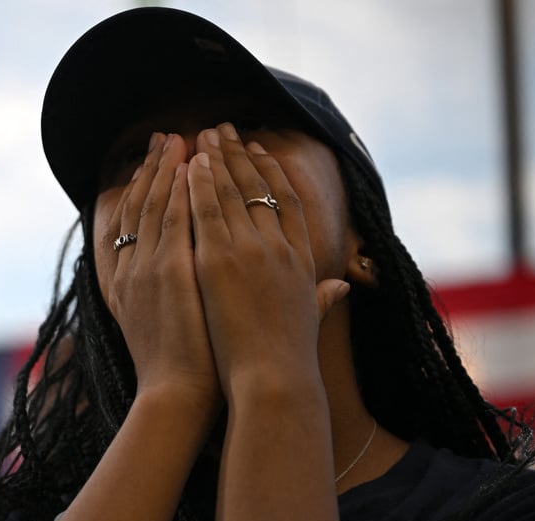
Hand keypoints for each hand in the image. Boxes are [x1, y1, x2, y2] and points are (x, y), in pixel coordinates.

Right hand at [100, 132, 220, 415]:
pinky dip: (180, 189)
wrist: (175, 398)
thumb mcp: (162, 330)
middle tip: (165, 138)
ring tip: (178, 139)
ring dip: (165, 169)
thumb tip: (176, 285)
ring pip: (153, 205)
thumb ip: (164, 300)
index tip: (153, 166)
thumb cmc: (178, 372)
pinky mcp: (168, 270)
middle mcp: (129, 270)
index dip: (140, 192)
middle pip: (137, 207)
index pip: (129, 226)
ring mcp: (146, 268)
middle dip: (151, 170)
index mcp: (125, 283)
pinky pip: (173, 218)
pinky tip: (191, 165)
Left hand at [186, 123, 349, 397]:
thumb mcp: (311, 320)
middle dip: (241, 153)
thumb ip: (324, 297)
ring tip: (205, 133)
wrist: (273, 380)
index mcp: (302, 260)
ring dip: (219, 158)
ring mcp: (250, 250)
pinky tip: (191, 164)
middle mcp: (280, 247)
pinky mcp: (219, 259)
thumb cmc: (288, 360)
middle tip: (226, 127)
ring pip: (233, 190)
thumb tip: (344, 287)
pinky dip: (200, 184)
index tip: (261, 150)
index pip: (289, 203)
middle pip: (261, 187)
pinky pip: (207, 210)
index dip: (274, 173)